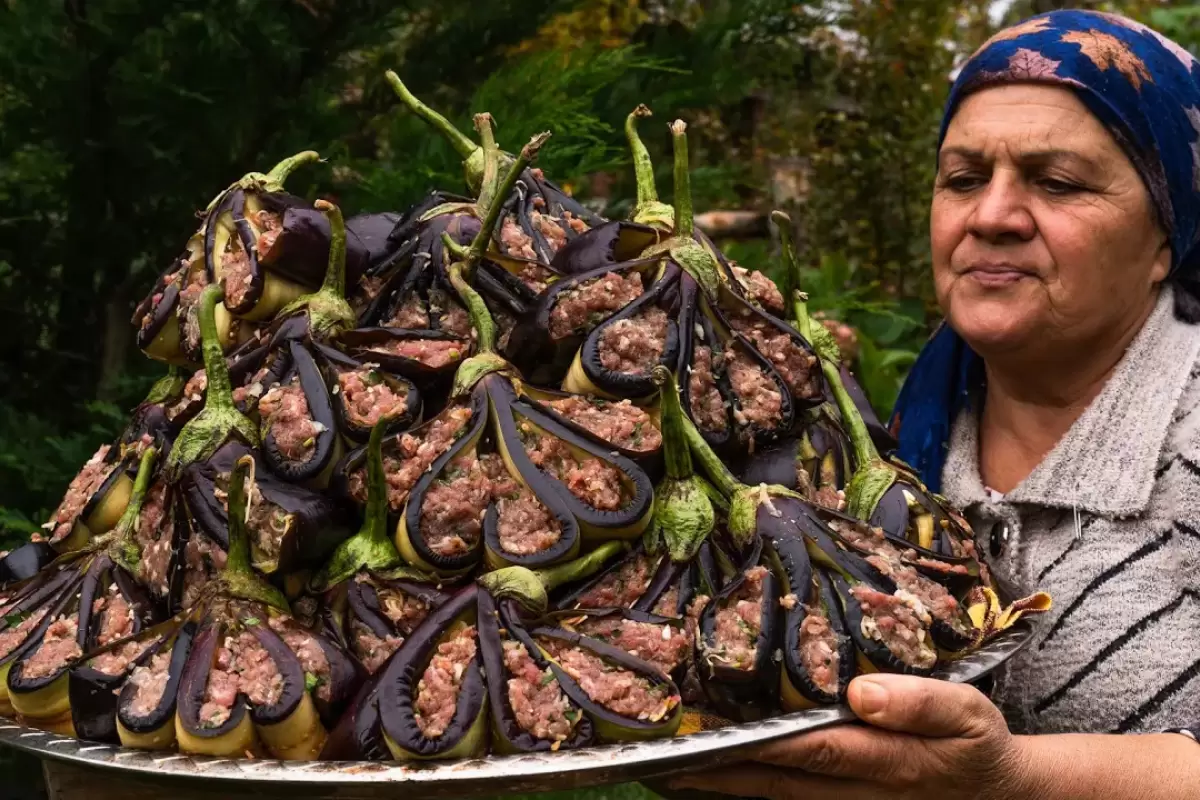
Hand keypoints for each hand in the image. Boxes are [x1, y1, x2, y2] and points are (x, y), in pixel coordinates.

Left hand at [669, 674, 1029, 799]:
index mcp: (885, 762)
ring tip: (668, 769)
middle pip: (775, 781)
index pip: (807, 750)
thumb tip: (860, 694)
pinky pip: (786, 799)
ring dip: (721, 786)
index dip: (756, 744)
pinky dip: (745, 790)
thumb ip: (918, 702)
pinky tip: (710, 777)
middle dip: (717, 772)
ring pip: (773, 796)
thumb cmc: (977, 745)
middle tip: (661, 758)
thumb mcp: (968, 714)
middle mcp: (856, 792)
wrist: (999, 796)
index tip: (707, 734)